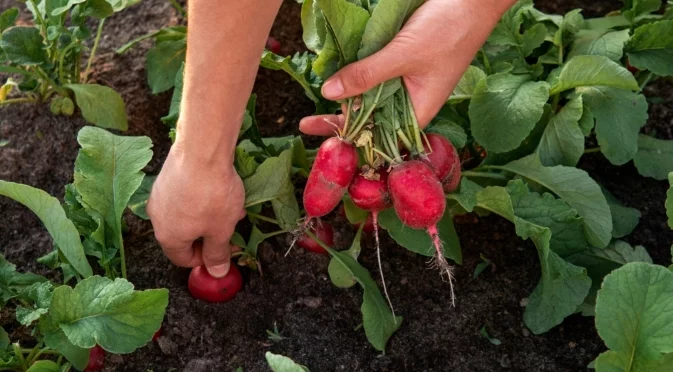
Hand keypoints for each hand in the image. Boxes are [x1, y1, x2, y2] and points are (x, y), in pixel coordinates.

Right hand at [147, 140, 245, 277]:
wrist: (201, 150)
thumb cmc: (212, 195)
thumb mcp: (221, 230)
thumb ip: (218, 254)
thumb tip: (216, 273)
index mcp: (168, 237)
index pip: (183, 260)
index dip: (206, 260)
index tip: (225, 251)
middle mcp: (157, 218)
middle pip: (184, 237)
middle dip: (210, 235)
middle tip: (231, 228)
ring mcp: (160, 195)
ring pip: (186, 215)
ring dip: (209, 216)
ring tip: (231, 207)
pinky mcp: (166, 177)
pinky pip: (184, 196)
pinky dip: (201, 198)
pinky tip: (221, 189)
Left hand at [300, 0, 513, 134]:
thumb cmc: (449, 29)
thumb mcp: (403, 55)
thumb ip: (366, 75)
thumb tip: (329, 94)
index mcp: (419, 111)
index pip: (380, 136)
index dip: (352, 141)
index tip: (325, 142)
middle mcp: (412, 101)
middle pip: (372, 120)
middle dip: (342, 123)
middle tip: (306, 124)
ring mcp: (407, 82)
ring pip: (372, 98)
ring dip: (347, 101)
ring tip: (315, 109)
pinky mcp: (402, 63)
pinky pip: (376, 77)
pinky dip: (357, 79)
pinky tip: (336, 81)